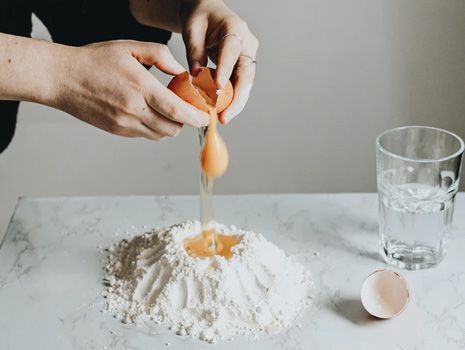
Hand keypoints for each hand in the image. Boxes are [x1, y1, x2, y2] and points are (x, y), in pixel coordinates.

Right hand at [49, 40, 208, 139]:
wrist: (62, 79)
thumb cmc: (94, 60)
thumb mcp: (129, 48)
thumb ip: (160, 56)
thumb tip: (181, 72)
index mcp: (140, 88)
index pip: (177, 111)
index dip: (196, 118)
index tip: (206, 117)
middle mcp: (134, 110)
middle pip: (173, 128)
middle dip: (186, 122)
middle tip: (188, 110)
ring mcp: (125, 124)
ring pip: (160, 135)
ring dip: (171, 126)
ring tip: (169, 111)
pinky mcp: (118, 131)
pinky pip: (145, 135)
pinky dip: (155, 128)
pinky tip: (151, 113)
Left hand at [180, 0, 258, 123]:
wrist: (209, 12)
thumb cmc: (200, 17)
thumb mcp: (192, 30)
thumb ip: (195, 53)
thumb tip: (197, 80)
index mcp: (235, 29)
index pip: (232, 51)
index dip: (225, 71)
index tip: (217, 89)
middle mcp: (247, 44)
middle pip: (246, 75)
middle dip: (236, 98)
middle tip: (224, 116)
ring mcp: (247, 57)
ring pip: (245, 84)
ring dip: (235, 104)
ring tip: (222, 118)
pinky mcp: (243, 67)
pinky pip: (239, 86)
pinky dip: (231, 100)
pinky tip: (222, 112)